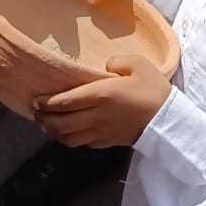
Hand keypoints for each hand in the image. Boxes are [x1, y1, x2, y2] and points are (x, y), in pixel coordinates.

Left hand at [35, 55, 170, 147]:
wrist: (169, 121)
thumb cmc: (154, 90)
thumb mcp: (139, 64)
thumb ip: (118, 61)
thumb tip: (106, 66)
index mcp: (101, 95)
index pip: (65, 102)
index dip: (47, 103)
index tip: (35, 101)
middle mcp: (96, 116)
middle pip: (61, 123)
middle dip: (45, 120)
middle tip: (37, 113)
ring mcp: (101, 132)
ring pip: (69, 138)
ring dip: (55, 132)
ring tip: (49, 125)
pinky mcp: (108, 142)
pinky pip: (83, 144)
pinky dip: (72, 139)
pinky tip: (70, 133)